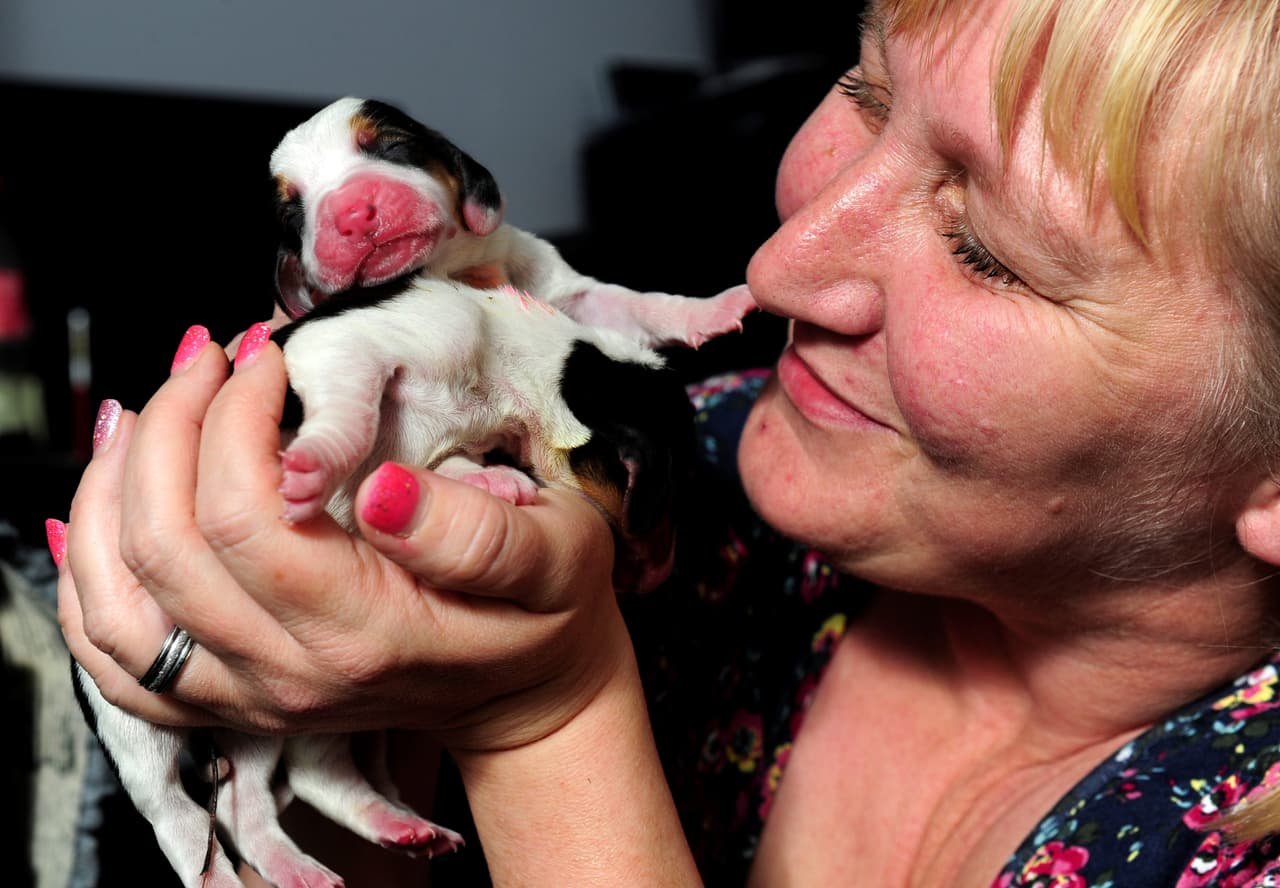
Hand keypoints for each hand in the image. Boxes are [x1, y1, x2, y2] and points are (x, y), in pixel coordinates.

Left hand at [56, 324, 631, 751]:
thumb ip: (479, 535)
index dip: (236, 420)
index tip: (271, 358)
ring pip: (116, 601)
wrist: (526, 695)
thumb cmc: (544, 615)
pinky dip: (85, 577)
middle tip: (211, 358)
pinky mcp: (228, 697)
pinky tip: (96, 510)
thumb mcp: (558, 560)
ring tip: (144, 409)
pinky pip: (116, 653)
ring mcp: (250, 695)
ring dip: (109, 488)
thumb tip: (379, 490)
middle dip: (170, 426)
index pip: (246, 520)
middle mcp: (289, 676)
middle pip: (165, 547)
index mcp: (368, 635)